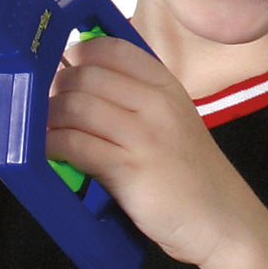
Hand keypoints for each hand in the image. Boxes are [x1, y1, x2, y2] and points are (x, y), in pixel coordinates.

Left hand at [46, 34, 261, 266]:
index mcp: (166, 86)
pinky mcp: (128, 168)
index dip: (78, 52)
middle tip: (45, 103)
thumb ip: (134, 98)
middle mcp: (155, 103)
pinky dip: (53, 145)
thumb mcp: (172, 120)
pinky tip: (49, 151)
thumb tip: (76, 80)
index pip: (111, 48)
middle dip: (56, 87)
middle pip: (85, 75)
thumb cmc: (189, 173)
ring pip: (75, 106)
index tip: (61, 66)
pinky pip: (75, 144)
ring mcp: (143, 135)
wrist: (222, 220)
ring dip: (50, 117)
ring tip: (45, 128)